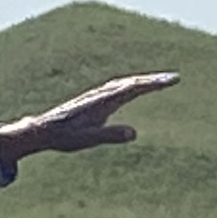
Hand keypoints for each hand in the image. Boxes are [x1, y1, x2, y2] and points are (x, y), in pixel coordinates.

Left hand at [0, 72, 179, 163]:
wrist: (42, 130)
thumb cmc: (65, 136)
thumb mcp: (89, 139)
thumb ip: (110, 135)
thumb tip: (133, 133)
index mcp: (104, 101)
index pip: (134, 88)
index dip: (155, 83)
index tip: (172, 79)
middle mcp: (102, 94)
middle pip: (132, 82)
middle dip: (154, 80)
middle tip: (174, 78)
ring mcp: (97, 95)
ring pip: (124, 83)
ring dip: (143, 81)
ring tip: (159, 81)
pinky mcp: (94, 100)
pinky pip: (117, 88)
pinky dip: (131, 85)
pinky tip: (131, 88)